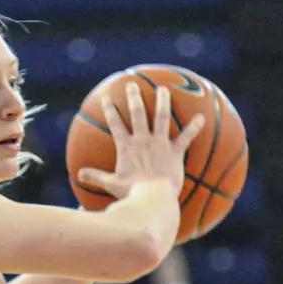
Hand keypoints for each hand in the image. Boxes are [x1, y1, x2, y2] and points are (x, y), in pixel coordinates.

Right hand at [78, 84, 203, 200]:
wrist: (153, 199)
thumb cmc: (131, 194)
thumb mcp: (111, 185)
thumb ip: (96, 177)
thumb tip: (79, 175)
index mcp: (127, 148)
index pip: (115, 125)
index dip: (110, 110)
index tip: (106, 98)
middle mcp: (143, 141)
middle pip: (138, 114)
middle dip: (134, 97)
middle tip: (132, 84)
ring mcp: (160, 145)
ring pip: (161, 117)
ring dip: (162, 101)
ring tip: (163, 89)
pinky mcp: (175, 153)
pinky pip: (186, 137)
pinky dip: (194, 127)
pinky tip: (202, 117)